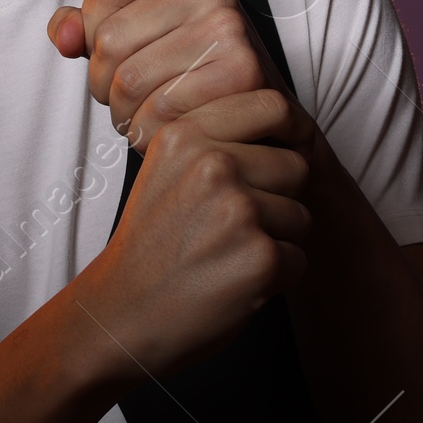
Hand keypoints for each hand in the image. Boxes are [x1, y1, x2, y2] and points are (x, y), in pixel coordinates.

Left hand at [47, 0, 315, 154]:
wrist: (264, 116)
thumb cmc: (201, 72)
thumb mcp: (149, 33)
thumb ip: (92, 27)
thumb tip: (62, 34)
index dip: (93, 32)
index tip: (115, 54)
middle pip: (110, 39)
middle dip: (104, 84)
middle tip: (126, 100)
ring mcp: (230, 26)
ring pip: (129, 81)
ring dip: (125, 114)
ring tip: (144, 117)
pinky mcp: (241, 71)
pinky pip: (160, 110)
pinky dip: (150, 132)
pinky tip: (166, 130)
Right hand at [73, 89, 310, 379]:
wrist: (121, 316)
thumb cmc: (151, 249)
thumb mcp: (165, 172)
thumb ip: (215, 140)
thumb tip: (287, 125)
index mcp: (185, 135)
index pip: (272, 106)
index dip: (285, 135)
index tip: (275, 159)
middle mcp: (213, 165)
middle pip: (295, 167)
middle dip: (277, 200)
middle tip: (231, 229)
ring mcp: (239, 211)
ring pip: (301, 216)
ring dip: (275, 242)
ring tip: (226, 256)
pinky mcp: (261, 258)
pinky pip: (299, 260)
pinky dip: (273, 279)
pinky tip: (230, 283)